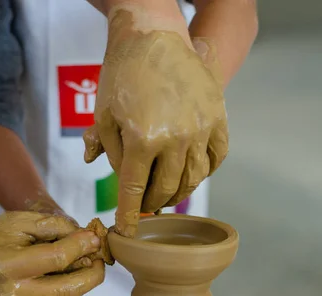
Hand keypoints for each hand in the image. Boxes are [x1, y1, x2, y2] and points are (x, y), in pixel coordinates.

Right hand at [0, 212, 104, 295]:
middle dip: (93, 272)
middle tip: (97, 258)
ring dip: (80, 285)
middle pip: (70, 289)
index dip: (82, 246)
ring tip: (74, 268)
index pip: (58, 258)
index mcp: (6, 266)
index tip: (94, 238)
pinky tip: (53, 281)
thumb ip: (51, 226)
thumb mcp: (13, 222)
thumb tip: (86, 237)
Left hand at [83, 7, 228, 236]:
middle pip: (165, 189)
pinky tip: (191, 172)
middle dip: (152, 204)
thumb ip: (108, 151)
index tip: (127, 233)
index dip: (128, 215)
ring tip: (166, 193)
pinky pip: (217, 157)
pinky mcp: (218, 118)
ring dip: (178, 192)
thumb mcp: (102, 113)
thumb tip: (115, 178)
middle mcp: (176, 139)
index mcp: (143, 139)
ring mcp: (201, 129)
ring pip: (193, 177)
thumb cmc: (122, 74)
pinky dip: (204, 171)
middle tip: (144, 207)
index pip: (133, 190)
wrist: (154, 36)